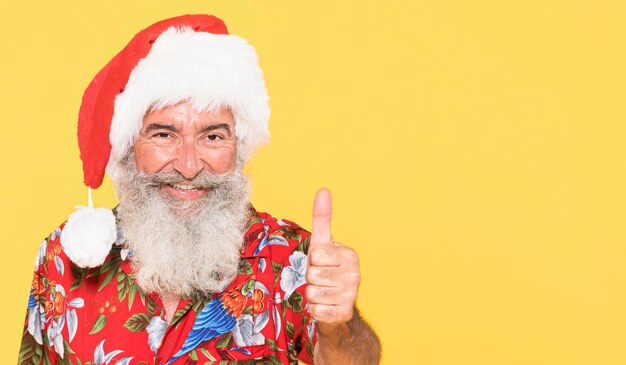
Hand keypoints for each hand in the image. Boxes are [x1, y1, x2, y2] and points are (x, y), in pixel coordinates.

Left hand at [305, 188, 359, 327]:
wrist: (337, 304)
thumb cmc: (326, 269)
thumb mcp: (322, 243)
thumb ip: (322, 217)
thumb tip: (323, 190)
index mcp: (350, 255)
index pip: (316, 255)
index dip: (312, 261)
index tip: (321, 263)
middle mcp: (355, 275)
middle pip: (312, 274)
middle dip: (311, 278)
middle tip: (321, 280)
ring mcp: (351, 296)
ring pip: (312, 292)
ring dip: (312, 294)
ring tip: (323, 292)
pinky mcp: (343, 314)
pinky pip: (315, 310)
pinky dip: (315, 309)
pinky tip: (325, 306)